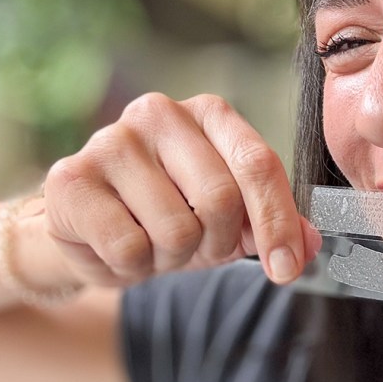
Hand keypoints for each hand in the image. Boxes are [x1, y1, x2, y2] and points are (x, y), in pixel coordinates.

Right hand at [44, 93, 320, 286]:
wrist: (91, 228)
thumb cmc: (170, 214)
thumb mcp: (232, 220)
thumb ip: (274, 223)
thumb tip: (311, 244)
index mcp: (210, 113)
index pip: (259, 165)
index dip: (278, 223)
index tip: (287, 268)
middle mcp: (161, 113)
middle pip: (221, 201)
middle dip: (217, 244)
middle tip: (198, 247)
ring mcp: (111, 141)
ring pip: (176, 230)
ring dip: (172, 258)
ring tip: (154, 242)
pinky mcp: (71, 178)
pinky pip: (130, 248)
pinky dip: (133, 267)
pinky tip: (120, 246)